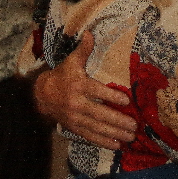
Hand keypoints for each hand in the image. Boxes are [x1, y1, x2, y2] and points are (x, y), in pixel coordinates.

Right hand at [33, 31, 136, 149]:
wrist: (43, 94)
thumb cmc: (63, 75)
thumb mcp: (71, 61)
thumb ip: (83, 50)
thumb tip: (90, 33)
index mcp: (78, 85)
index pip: (95, 91)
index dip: (110, 96)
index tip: (126, 101)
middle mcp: (76, 103)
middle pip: (98, 113)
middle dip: (117, 120)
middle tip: (134, 125)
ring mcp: (75, 118)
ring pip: (96, 127)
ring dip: (115, 133)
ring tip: (131, 136)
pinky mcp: (74, 127)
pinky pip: (89, 136)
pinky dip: (103, 142)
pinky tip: (117, 145)